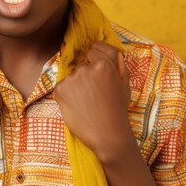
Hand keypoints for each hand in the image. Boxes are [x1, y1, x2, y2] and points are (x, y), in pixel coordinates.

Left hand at [54, 41, 132, 163]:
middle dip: (86, 77)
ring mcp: (72, 78)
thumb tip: (116, 53)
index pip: (94, 51)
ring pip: (72, 77)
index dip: (95, 62)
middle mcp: (87, 68)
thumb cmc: (117, 110)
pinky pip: (62, 87)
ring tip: (86, 103)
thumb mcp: (124, 85)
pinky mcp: (60, 89)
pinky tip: (77, 106)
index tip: (96, 73)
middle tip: (94, 95)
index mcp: (104, 64)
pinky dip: (66, 95)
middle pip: (82, 66)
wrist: (106, 134)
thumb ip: (120, 66)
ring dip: (76, 86)